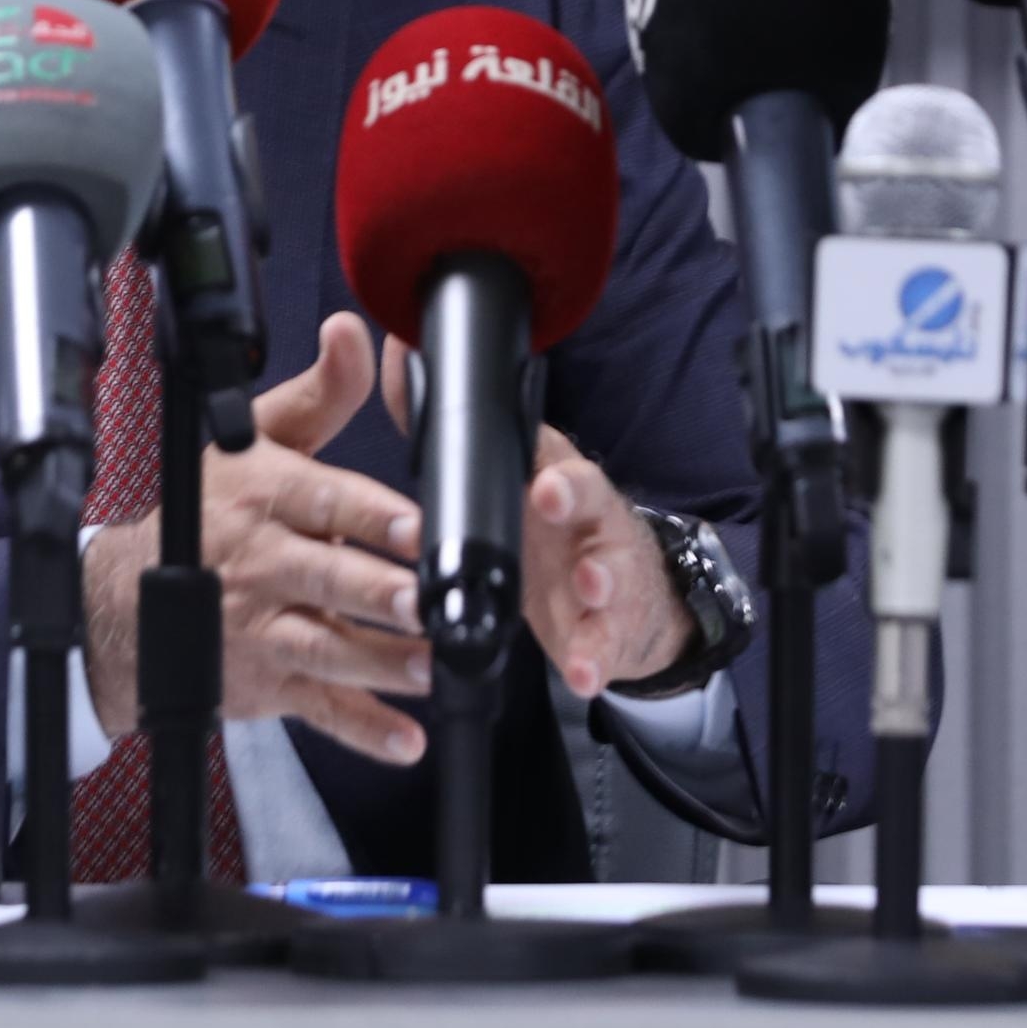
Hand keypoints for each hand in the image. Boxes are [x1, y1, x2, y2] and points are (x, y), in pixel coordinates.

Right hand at [86, 311, 432, 764]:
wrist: (124, 600)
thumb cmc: (206, 512)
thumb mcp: (253, 441)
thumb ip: (318, 395)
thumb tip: (352, 331)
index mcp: (265, 499)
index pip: (323, 502)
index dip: (370, 515)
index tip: (415, 527)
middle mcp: (263, 565)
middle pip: (327, 579)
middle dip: (378, 593)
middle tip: (425, 601)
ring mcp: (263, 629)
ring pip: (327, 649)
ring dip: (382, 664)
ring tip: (432, 669)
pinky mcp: (267, 683)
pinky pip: (318, 709)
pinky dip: (362, 730)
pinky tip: (405, 740)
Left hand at [376, 338, 688, 703]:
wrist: (626, 589)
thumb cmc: (550, 525)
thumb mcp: (509, 479)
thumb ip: (452, 431)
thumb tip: (399, 354)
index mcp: (553, 476)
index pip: (554, 460)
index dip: (550, 473)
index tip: (540, 484)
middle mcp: (585, 517)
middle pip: (588, 504)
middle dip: (576, 509)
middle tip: (563, 525)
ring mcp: (605, 570)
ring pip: (609, 574)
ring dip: (600, 588)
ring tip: (590, 594)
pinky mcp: (611, 625)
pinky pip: (605, 643)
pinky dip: (595, 657)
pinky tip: (584, 673)